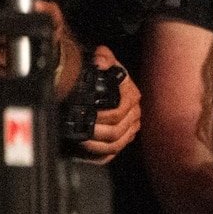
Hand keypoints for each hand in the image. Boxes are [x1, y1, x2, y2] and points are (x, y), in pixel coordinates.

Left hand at [75, 46, 139, 162]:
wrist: (107, 85)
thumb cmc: (105, 75)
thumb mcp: (104, 60)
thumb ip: (103, 57)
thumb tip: (100, 61)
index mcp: (131, 96)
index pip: (119, 112)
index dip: (102, 116)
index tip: (86, 113)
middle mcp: (133, 114)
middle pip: (117, 132)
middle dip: (96, 132)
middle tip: (79, 129)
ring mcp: (129, 130)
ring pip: (115, 145)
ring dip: (96, 146)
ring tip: (80, 140)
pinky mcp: (121, 141)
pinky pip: (112, 154)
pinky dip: (98, 156)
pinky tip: (85, 152)